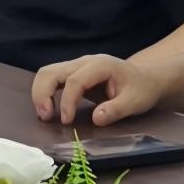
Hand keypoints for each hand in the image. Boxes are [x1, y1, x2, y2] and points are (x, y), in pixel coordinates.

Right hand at [31, 53, 160, 127]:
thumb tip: (96, 119)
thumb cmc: (140, 89)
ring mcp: (76, 65)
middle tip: (45, 117)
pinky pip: (51, 78)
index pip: (74, 80)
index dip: (67, 101)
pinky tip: (48, 108)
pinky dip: (44, 92)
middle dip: (43, 93)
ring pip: (47, 72)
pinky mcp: (72, 73)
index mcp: (100, 65)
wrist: (144, 78)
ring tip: (44, 115)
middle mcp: (84, 62)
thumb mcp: (136, 102)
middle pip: (52, 71)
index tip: (66, 121)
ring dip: (40, 93)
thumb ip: (117, 109)